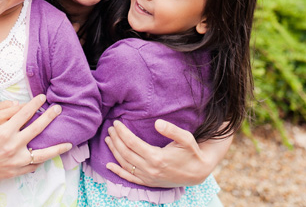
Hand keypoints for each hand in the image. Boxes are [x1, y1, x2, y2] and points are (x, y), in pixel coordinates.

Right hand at [0, 93, 71, 203]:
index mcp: (3, 132)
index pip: (24, 114)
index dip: (35, 103)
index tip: (42, 97)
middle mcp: (12, 146)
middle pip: (37, 129)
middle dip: (50, 117)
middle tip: (58, 109)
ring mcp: (15, 161)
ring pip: (42, 153)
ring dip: (56, 147)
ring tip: (69, 143)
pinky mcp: (15, 171)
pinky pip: (33, 166)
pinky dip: (42, 160)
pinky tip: (48, 156)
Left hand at [104, 119, 231, 187]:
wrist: (198, 172)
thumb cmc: (191, 152)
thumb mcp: (186, 138)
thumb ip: (171, 130)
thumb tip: (157, 122)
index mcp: (157, 157)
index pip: (132, 143)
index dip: (122, 132)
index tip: (116, 123)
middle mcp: (150, 169)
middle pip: (126, 152)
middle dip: (116, 139)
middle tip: (110, 128)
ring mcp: (148, 177)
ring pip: (125, 164)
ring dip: (114, 151)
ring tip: (108, 139)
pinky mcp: (148, 182)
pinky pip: (129, 178)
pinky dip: (118, 172)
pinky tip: (109, 165)